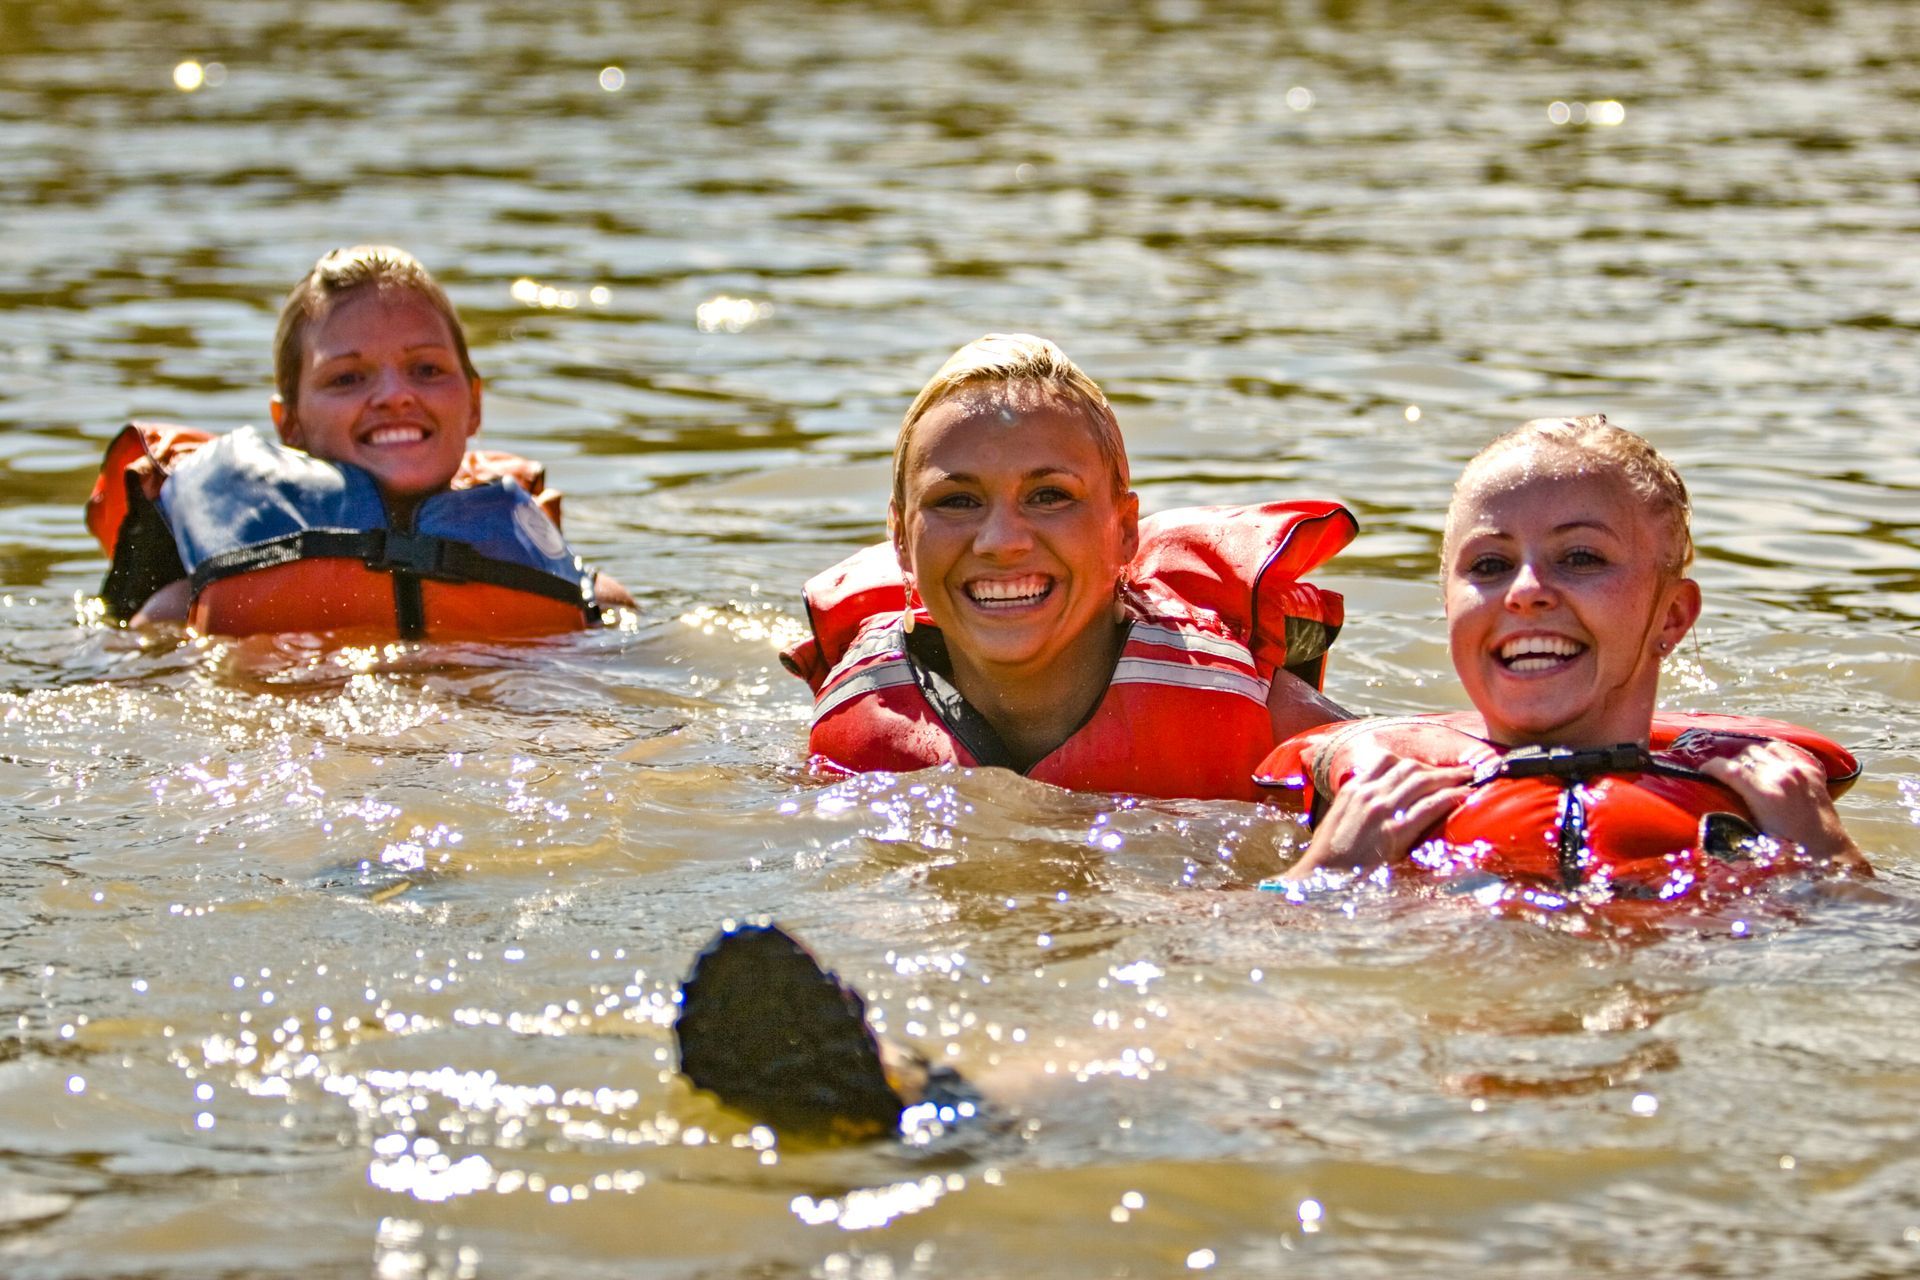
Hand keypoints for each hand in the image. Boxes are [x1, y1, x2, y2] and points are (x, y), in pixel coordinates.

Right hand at [1280, 746, 1473, 880]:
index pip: (1386, 760)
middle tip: (1460, 771)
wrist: (1321, 876)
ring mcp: (1382, 811)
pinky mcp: (1395, 831)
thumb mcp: (1338, 820)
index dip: (1414, 762)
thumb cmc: (1328, 855)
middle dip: (1438, 768)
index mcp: (1353, 790)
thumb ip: (1357, 805)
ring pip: (1423, 781)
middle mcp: (1368, 794)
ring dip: (1450, 777)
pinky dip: (1450, 797)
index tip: (1429, 769)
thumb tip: (1378, 803)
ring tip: (1469, 778)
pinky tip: (1464, 796)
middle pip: (1410, 768)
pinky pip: (1429, 807)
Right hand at [1699, 741, 1867, 871]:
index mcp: (1765, 793)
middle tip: (1725, 777)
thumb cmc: (1788, 851)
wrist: (1827, 853)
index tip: (1702, 772)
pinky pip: (1785, 750)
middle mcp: (1782, 775)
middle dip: (1731, 764)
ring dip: (1751, 758)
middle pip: (1745, 755)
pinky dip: (1772, 754)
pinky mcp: (1811, 771)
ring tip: (1747, 771)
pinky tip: (1768, 764)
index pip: (1729, 768)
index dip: (1710, 767)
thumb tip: (1711, 802)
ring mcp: (1799, 771)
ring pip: (1763, 749)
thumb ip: (1735, 813)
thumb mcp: (1754, 835)